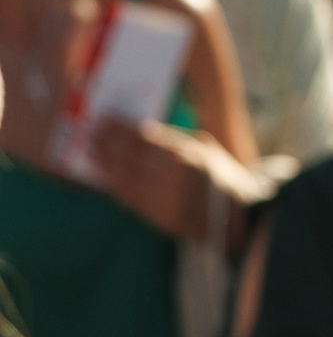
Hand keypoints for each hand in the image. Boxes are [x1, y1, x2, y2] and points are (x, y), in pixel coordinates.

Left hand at [91, 116, 267, 242]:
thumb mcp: (207, 149)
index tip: (104, 118)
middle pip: (128, 156)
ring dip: (103, 163)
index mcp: (188, 155)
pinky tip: (104, 175)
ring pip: (123, 178)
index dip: (120, 128)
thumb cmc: (223, 177)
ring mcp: (164, 200)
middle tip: (89, 131)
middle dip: (106, 141)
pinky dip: (113, 185)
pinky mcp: (159, 218)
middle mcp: (173, 177)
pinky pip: (128, 199)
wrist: (239, 218)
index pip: (144, 138)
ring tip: (90, 151)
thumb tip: (142, 131)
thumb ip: (176, 140)